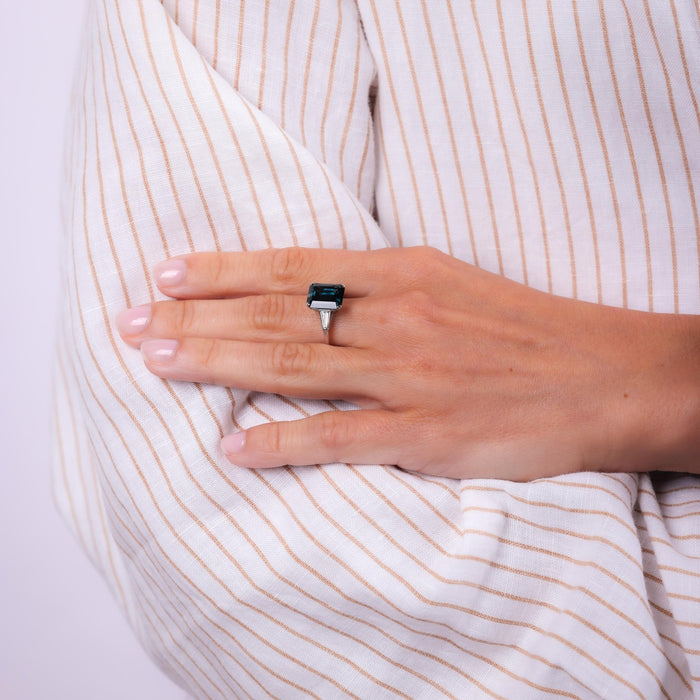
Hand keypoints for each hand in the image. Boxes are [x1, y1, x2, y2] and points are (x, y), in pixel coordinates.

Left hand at [115, 246, 699, 479]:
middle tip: (133, 322)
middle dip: (196, 318)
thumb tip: (312, 296)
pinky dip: (282, 444)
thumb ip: (381, 287)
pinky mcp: (429, 434)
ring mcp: (410, 377)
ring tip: (156, 365)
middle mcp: (397, 317)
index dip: (223, 270)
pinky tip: (232, 449)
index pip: (292, 266)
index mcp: (403, 273)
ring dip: (218, 366)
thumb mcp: (450, 281)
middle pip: (277, 315)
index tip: (166, 274)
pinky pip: (341, 439)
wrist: (604, 375)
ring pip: (294, 367)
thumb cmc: (524, 328)